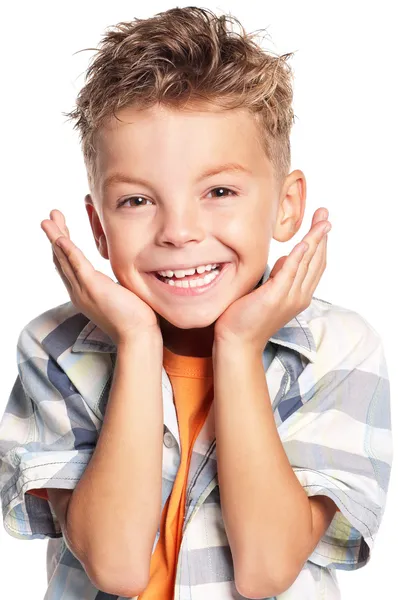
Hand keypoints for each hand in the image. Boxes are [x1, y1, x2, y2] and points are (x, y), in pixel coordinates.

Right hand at [41, 209, 161, 345]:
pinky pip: (77, 265)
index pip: (68, 266)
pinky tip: (61, 237)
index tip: (61, 229)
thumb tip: (121, 276)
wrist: (137, 336)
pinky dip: (67, 250)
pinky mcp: (93, 288)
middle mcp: (78, 292)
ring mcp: (83, 290)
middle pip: (61, 259)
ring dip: (55, 237)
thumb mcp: (120, 294)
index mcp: (84, 293)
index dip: (62, 247)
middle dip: (55, 236)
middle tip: (50, 218)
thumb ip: (114, 284)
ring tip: (49, 220)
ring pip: (64, 259)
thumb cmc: (135, 318)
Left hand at [213, 207, 331, 354]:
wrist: (238, 342)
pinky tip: (304, 242)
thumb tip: (286, 259)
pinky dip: (299, 256)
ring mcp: (289, 297)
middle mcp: (299, 295)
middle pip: (317, 260)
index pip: (316, 264)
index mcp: (299, 294)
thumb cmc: (247, 317)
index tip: (322, 222)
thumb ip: (280, 276)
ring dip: (315, 239)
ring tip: (321, 220)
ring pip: (307, 263)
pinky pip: (290, 272)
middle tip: (325, 213)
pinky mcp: (275, 297)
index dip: (320, 242)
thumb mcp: (268, 291)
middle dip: (321, 235)